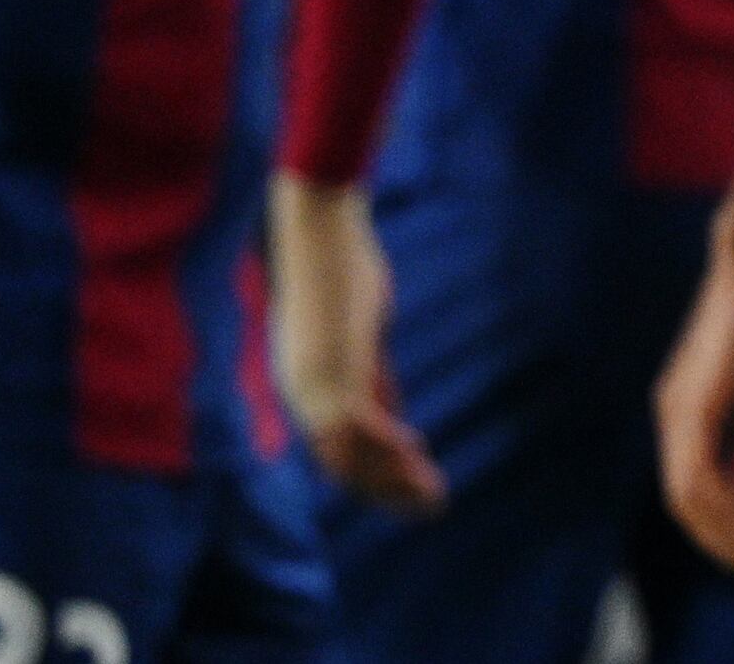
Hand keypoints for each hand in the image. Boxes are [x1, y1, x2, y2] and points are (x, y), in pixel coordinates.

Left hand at [267, 175, 446, 517]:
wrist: (318, 228)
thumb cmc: (339, 267)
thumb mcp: (359, 331)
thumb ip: (371, 375)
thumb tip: (391, 411)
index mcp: (302, 385)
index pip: (335, 448)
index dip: (375, 471)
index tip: (413, 476)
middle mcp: (300, 394)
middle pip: (342, 464)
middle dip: (388, 490)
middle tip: (428, 505)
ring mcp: (312, 386)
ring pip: (352, 456)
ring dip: (395, 480)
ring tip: (433, 494)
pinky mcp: (332, 372)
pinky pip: (364, 427)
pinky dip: (390, 446)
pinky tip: (418, 452)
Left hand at [656, 239, 733, 577]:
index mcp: (690, 416)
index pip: (695, 489)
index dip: (723, 524)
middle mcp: (675, 418)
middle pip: (685, 501)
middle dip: (721, 540)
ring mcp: (680, 412)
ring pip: (688, 495)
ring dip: (724, 531)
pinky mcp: (695, 405)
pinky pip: (700, 472)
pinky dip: (725, 505)